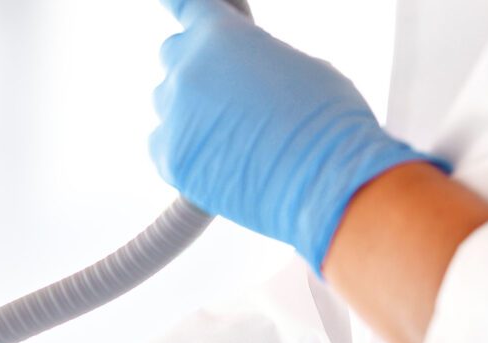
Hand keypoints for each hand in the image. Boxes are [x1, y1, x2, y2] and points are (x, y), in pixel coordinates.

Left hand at [151, 0, 439, 271]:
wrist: (324, 180)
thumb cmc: (325, 119)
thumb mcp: (295, 65)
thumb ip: (252, 58)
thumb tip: (240, 69)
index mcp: (221, 35)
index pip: (187, 6)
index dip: (181, 5)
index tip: (169, 1)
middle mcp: (188, 70)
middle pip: (173, 54)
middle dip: (196, 62)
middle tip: (226, 86)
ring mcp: (174, 116)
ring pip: (167, 101)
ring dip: (190, 107)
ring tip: (232, 130)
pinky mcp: (168, 159)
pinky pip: (162, 142)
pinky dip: (183, 145)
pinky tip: (217, 154)